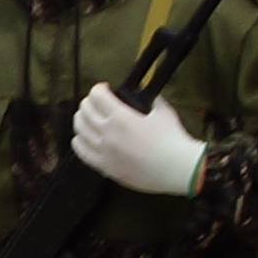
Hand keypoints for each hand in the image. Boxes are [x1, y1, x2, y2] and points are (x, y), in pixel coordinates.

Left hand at [67, 85, 204, 196]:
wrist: (177, 169)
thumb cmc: (172, 142)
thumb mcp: (163, 112)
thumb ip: (152, 101)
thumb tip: (149, 97)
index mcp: (120, 117)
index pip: (97, 95)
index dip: (99, 88)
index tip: (105, 89)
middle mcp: (108, 133)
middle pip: (85, 111)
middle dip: (89, 102)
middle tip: (96, 102)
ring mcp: (104, 152)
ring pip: (79, 130)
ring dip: (81, 119)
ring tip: (88, 118)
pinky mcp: (106, 167)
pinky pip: (82, 153)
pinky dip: (80, 142)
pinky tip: (83, 138)